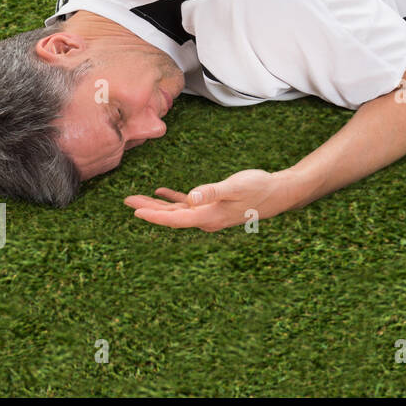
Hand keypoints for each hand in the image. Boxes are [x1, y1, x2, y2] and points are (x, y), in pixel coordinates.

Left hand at [124, 168, 288, 231]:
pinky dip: (174, 200)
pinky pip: (188, 206)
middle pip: (171, 217)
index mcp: (209, 216)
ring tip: (137, 199)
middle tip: (126, 200)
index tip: (135, 210)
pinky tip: (163, 192)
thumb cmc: (259, 187)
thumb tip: (191, 198)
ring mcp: (209, 214)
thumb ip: (213, 191)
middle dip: (148, 209)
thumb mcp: (236, 186)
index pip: (175, 219)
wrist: (278, 193)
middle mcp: (206, 219)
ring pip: (177, 212)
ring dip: (158, 206)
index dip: (154, 215)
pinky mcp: (214, 206)